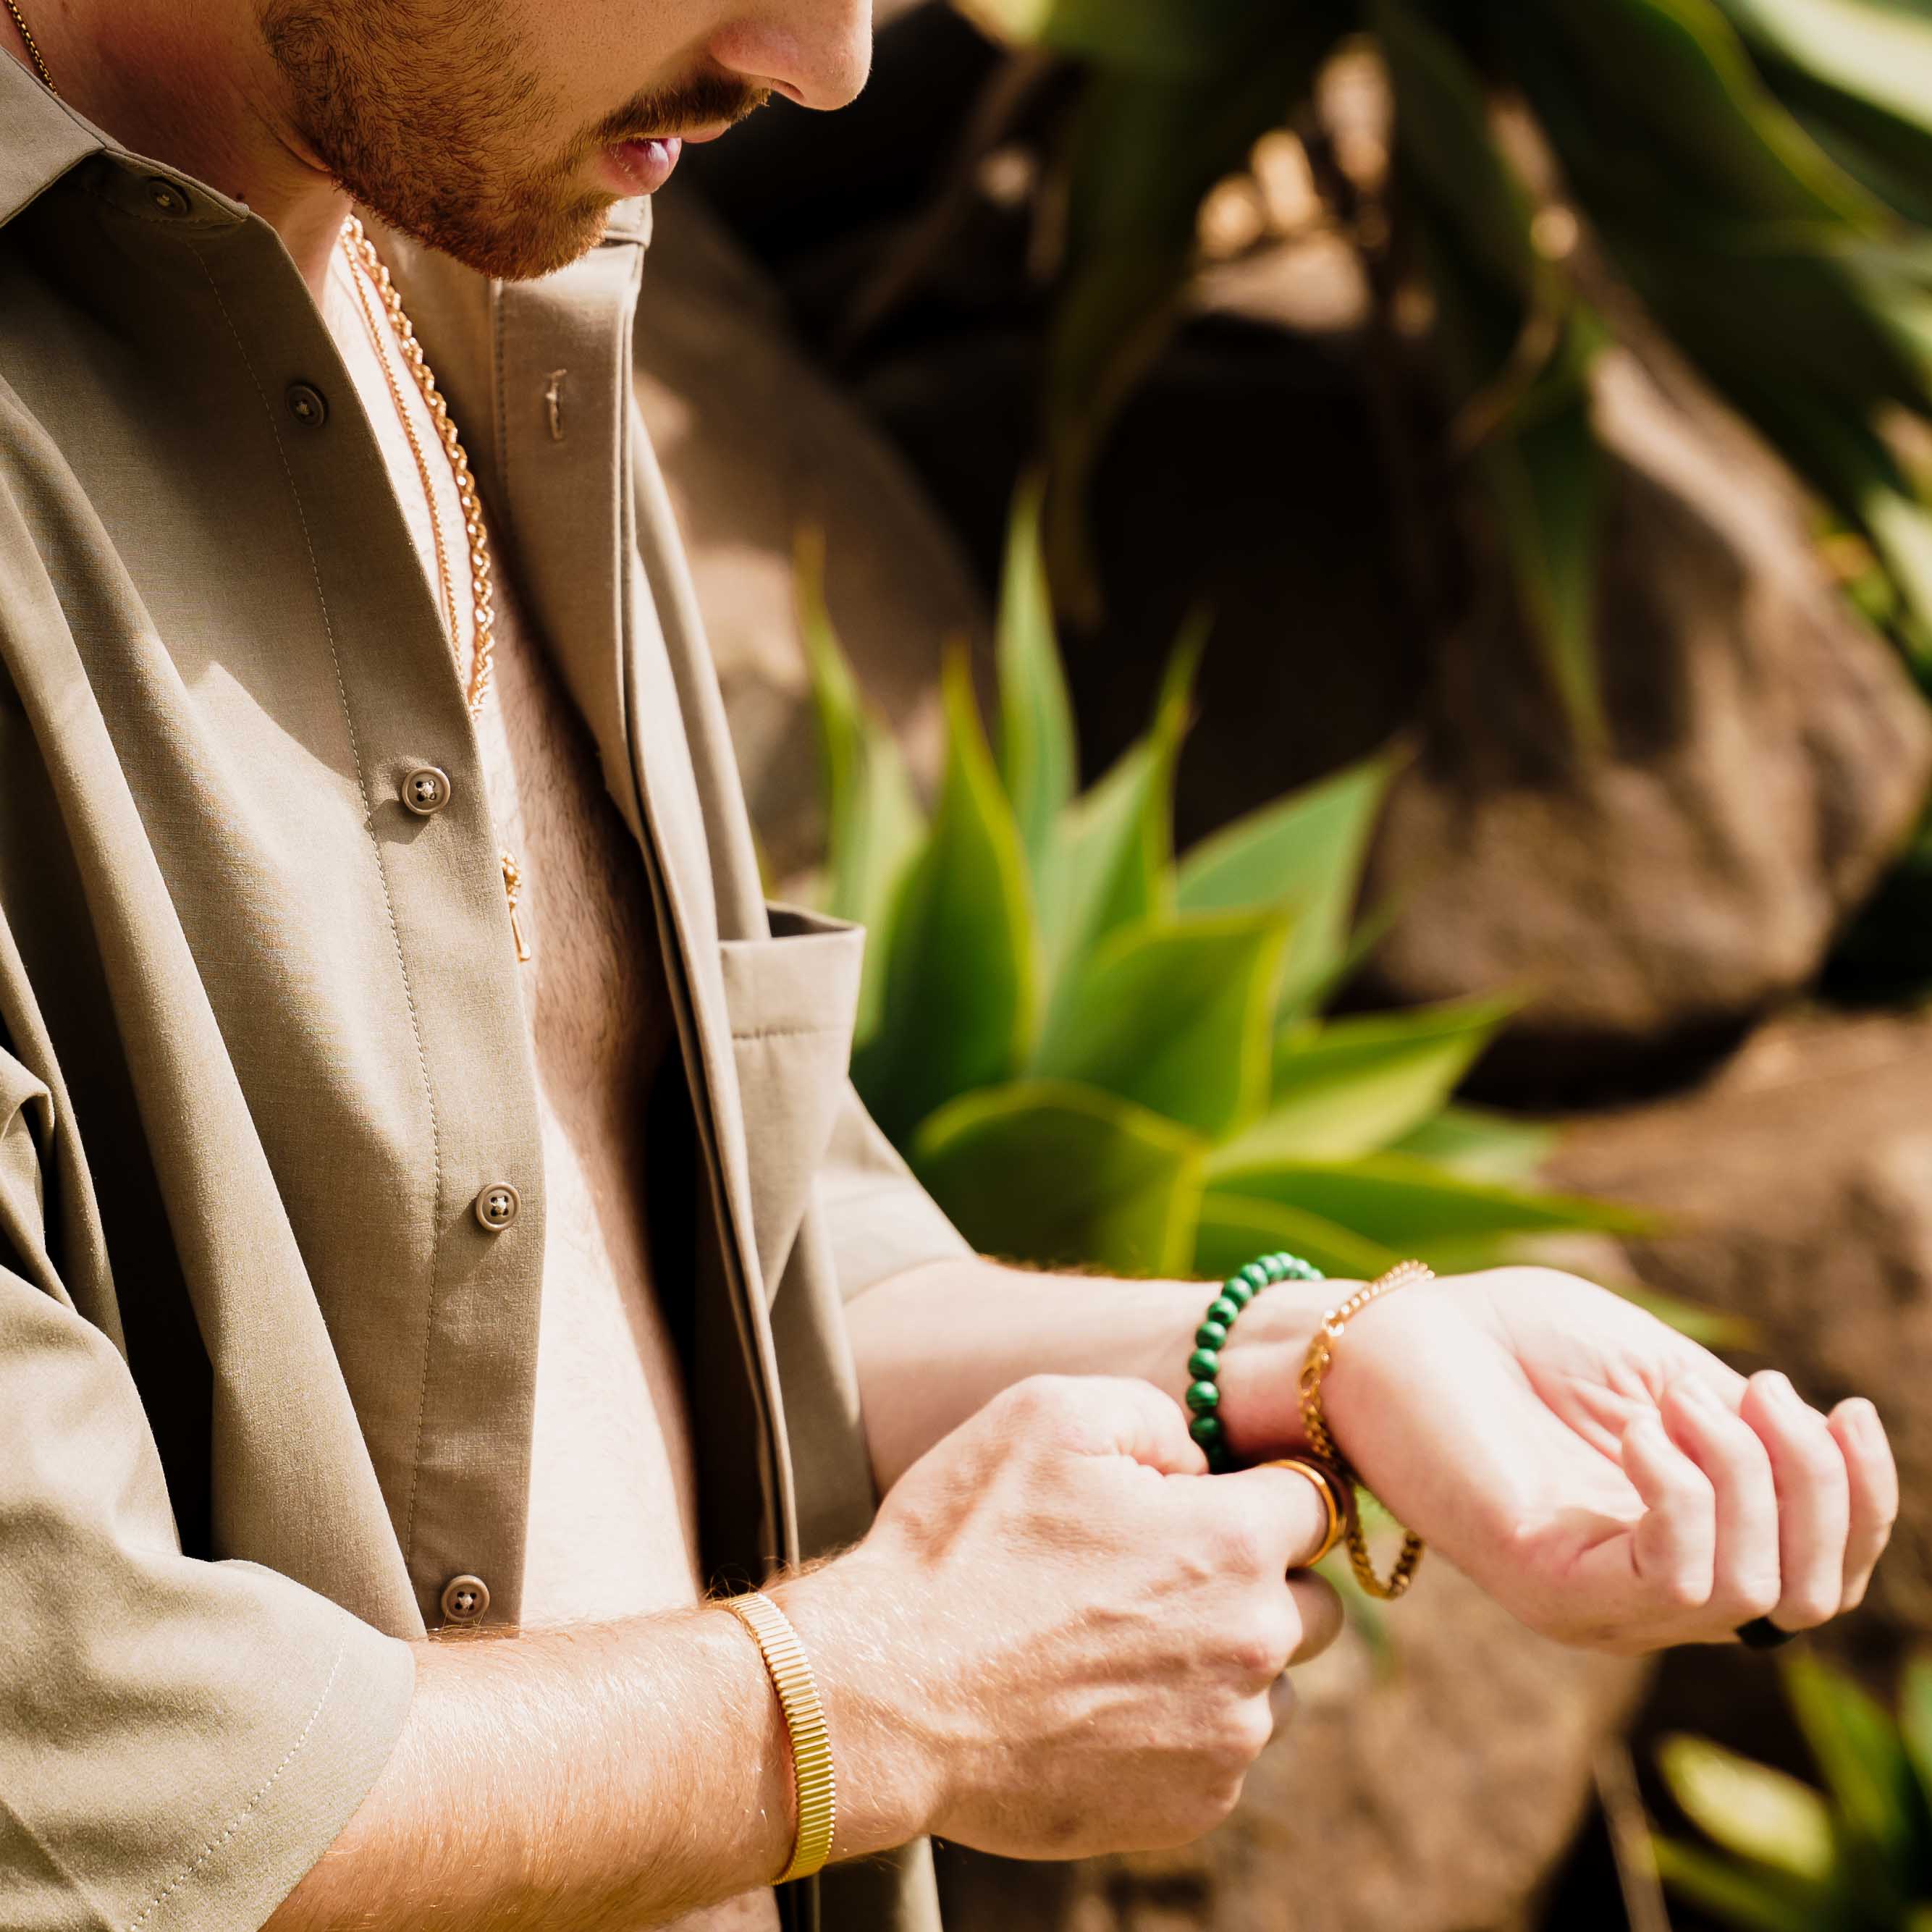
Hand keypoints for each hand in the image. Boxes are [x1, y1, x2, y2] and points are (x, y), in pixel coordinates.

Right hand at [781, 1375, 1342, 1859]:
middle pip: (1314, 1601)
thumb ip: (1156, 1416)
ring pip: (1270, 1684)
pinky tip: (1096, 1701)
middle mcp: (1252, 1646)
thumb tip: (1201, 1459)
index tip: (1219, 1498)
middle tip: (1159, 1573)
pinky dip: (1179, 1726)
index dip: (1266, 1488)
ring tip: (1115, 1643)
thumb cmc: (962, 1545)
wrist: (885, 1697)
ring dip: (1221, 1659)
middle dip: (1257, 1579)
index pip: (1318, 1501)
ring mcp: (1226, 1739)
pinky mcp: (1191, 1809)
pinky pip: (1220, 1752)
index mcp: (1230, 1542)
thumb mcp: (1048, 1415)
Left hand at [1292, 1267, 1896, 1653]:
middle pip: (1814, 1594)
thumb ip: (1742, 1426)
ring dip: (1747, 1472)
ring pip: (1758, 1590)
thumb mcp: (1658, 1374)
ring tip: (1675, 1400)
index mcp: (1683, 1540)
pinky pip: (1675, 1579)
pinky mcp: (1550, 1587)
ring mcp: (1601, 1600)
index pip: (1825, 1572)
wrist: (1390, 1335)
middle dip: (1821, 1482)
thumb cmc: (1511, 1341)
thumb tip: (1822, 1449)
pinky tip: (1639, 1426)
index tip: (1840, 1399)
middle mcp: (1649, 1590)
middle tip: (1758, 1390)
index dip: (1865, 1496)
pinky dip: (1686, 1489)